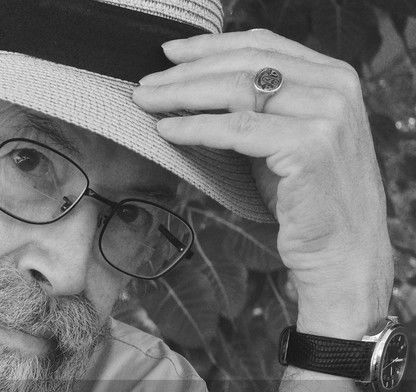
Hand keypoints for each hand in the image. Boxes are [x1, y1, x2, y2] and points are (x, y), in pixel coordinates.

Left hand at [131, 29, 391, 336]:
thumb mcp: (282, 140)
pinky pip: (236, 129)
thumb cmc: (304, 199)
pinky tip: (166, 130)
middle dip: (187, 71)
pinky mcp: (309, 145)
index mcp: (333, 76)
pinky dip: (195, 126)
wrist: (341, 250)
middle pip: (246, 64)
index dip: (211, 46)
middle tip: (145, 82)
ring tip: (146, 101)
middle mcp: (336, 87)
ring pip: (238, 91)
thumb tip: (195, 87)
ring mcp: (327, 114)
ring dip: (183, 95)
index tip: (169, 51)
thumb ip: (258, 107)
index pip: (263, 44)